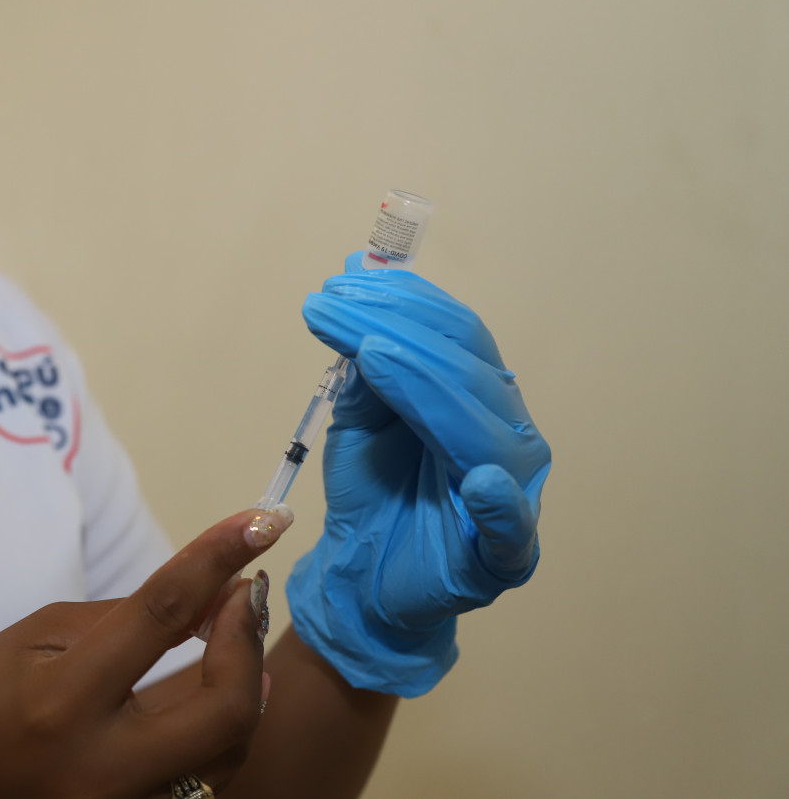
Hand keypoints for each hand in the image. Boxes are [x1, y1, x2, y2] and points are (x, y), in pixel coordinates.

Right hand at [0, 508, 289, 798]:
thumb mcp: (36, 639)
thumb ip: (129, 617)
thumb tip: (211, 592)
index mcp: (62, 702)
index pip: (161, 614)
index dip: (217, 558)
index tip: (263, 519)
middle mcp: (103, 769)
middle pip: (227, 707)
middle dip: (248, 640)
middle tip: (244, 594)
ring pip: (230, 751)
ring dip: (245, 683)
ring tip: (232, 635)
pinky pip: (207, 778)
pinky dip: (221, 729)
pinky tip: (218, 693)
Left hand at [285, 253, 550, 697]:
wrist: (364, 574)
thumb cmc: (371, 491)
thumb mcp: (359, 416)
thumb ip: (366, 360)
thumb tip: (354, 273)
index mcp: (477, 398)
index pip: (453, 335)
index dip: (401, 303)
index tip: (341, 281)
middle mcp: (506, 434)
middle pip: (465, 371)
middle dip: (397, 331)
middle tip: (334, 307)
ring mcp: (512, 492)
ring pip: (484, 433)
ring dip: (428, 388)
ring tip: (373, 354)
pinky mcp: (504, 555)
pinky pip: (512, 528)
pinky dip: (500, 504)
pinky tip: (481, 481)